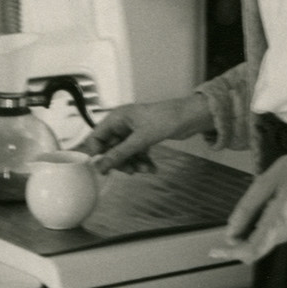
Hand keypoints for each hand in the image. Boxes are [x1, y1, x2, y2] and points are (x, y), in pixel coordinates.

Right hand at [83, 94, 212, 174]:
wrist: (191, 116)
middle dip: (120, 161)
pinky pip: (136, 152)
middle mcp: (122, 123)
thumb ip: (120, 153)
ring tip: (146, 170)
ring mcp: (133, 131)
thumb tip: (100, 167)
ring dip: (133, 163)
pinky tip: (152, 168)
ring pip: (124, 152)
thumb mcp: (141, 139)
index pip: (96, 136)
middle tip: (130, 171)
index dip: (96, 153)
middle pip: (110, 148)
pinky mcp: (143, 137)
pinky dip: (142, 161)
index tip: (100, 168)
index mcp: (117, 117)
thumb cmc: (164, 121)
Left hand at [210, 147, 286, 263]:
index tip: (213, 251)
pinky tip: (248, 218)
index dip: (231, 253)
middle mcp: (284, 233)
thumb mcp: (265, 182)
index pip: (252, 249)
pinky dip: (249, 235)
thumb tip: (230, 233)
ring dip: (242, 239)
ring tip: (240, 216)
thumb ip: (247, 208)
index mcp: (280, 220)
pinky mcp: (286, 230)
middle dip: (234, 247)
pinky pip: (263, 239)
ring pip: (257, 247)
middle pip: (254, 252)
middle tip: (218, 238)